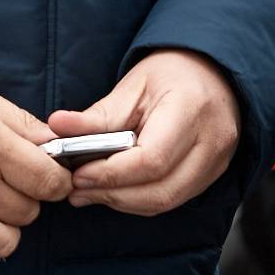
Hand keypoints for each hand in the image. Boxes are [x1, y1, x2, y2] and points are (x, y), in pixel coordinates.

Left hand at [50, 49, 241, 216]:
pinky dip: (140, 200)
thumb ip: (98, 115)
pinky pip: (173, 199)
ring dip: (124, 203)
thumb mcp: (133, 85)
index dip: (111, 174)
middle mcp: (212, 141)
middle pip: (160, 190)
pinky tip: (115, 190)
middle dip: (113, 195)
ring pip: (167, 201)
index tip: (78, 175)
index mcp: (192, 109)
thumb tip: (57, 128)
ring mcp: (217, 162)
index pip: (151, 159)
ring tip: (89, 192)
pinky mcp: (212, 175)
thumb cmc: (172, 73)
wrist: (214, 72)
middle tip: (77, 190)